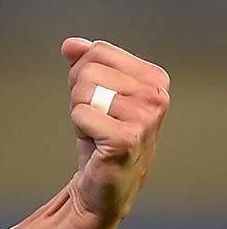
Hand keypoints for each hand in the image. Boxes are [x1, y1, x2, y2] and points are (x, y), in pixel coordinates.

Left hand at [61, 37, 169, 228]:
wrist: (103, 184)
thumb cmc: (101, 137)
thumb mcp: (93, 92)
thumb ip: (84, 62)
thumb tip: (72, 44)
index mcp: (154, 78)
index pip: (98, 50)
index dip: (83, 73)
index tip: (96, 99)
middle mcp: (156, 94)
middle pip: (89, 69)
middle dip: (79, 94)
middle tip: (95, 119)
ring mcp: (145, 117)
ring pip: (83, 90)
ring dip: (80, 112)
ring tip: (97, 131)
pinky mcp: (127, 138)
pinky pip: (80, 113)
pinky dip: (80, 128)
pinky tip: (96, 144)